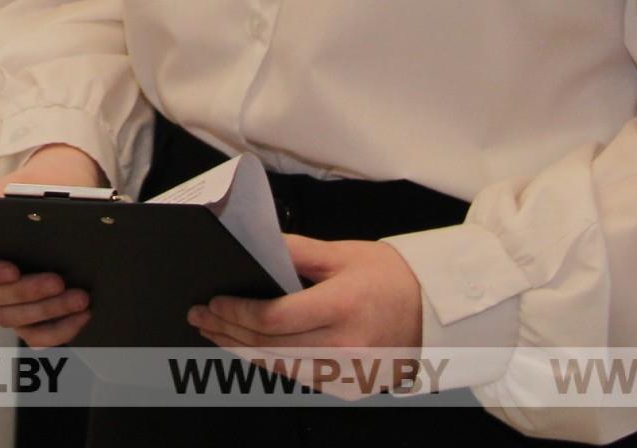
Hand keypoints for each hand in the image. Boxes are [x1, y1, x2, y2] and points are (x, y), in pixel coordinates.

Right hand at [0, 144, 105, 347]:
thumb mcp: (22, 185)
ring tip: (80, 297)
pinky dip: (59, 330)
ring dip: (48, 310)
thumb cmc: (28, 193)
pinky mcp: (20, 317)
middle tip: (59, 281)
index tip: (13, 270)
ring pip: (13, 318)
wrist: (45, 205)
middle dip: (28, 292)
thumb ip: (23, 200)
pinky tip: (82, 316)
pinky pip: (34, 333)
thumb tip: (41, 217)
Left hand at [187, 236, 422, 395]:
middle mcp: (345, 346)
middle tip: (200, 318)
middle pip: (270, 347)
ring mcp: (349, 372)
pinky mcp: (351, 387)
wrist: (435, 312)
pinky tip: (251, 349)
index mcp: (342, 307)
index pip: (274, 318)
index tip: (214, 302)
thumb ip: (295, 252)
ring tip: (215, 334)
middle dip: (228, 331)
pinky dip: (272, 362)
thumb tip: (253, 248)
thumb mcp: (343, 253)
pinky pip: (301, 377)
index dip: (237, 312)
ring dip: (242, 351)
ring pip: (281, 367)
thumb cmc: (391, 278)